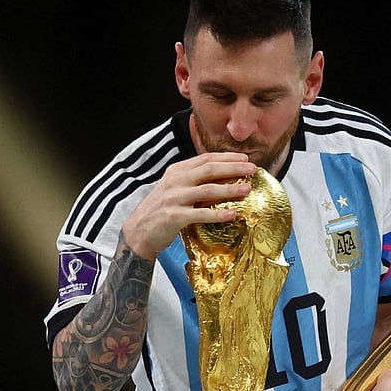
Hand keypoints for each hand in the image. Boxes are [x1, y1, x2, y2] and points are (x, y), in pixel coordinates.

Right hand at [122, 152, 256, 259]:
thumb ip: (193, 181)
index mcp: (176, 171)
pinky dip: (218, 214)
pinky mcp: (174, 217)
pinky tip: (233, 214)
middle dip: (234, 168)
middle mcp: (175, 181)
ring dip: (230, 189)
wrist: (137, 232)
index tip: (245, 158)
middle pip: (209, 170)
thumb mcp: (174, 189)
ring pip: (208, 190)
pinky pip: (201, 214)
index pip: (205, 159)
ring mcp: (174, 198)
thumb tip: (223, 176)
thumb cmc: (160, 211)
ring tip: (247, 189)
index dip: (227, 157)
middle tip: (253, 169)